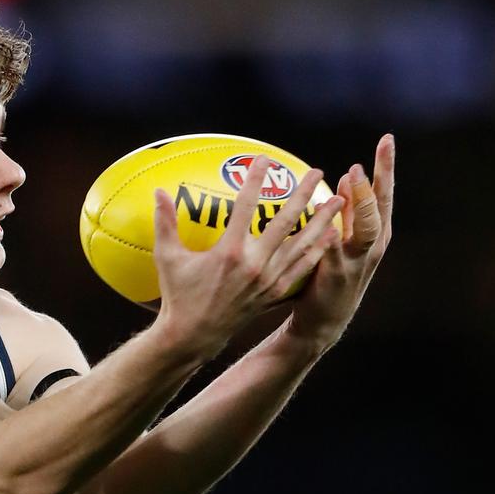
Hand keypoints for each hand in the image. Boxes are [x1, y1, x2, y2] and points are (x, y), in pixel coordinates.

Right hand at [151, 155, 345, 355]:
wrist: (194, 335)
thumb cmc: (178, 295)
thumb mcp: (166, 257)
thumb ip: (164, 222)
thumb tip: (157, 191)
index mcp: (229, 251)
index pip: (245, 206)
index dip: (255, 180)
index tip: (265, 159)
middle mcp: (254, 263)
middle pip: (285, 221)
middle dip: (303, 194)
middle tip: (316, 172)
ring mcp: (268, 279)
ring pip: (302, 244)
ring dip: (322, 221)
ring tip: (337, 201)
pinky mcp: (274, 292)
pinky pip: (302, 268)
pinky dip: (318, 251)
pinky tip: (330, 237)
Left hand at [289, 134, 395, 346]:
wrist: (321, 322)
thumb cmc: (329, 275)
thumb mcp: (342, 238)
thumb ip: (347, 211)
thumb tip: (349, 176)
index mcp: (374, 234)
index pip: (383, 193)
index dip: (386, 167)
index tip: (387, 139)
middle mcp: (371, 246)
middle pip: (380, 207)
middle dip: (378, 179)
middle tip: (372, 154)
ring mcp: (355, 263)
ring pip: (365, 230)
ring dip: (359, 203)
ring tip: (352, 180)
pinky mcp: (335, 279)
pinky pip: (332, 257)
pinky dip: (331, 242)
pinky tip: (325, 228)